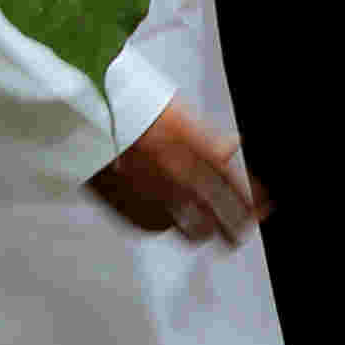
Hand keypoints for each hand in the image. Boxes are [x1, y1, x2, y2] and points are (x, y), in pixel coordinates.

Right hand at [91, 97, 265, 243]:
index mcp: (188, 142)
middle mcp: (173, 169)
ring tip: (216, 238)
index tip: (266, 208)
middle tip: (243, 233)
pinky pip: (157, 226)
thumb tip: (234, 146)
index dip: (252, 197)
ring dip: (208, 234)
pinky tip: (174, 224)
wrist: (79, 111)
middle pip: (218, 211)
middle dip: (236, 226)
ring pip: (191, 227)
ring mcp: (150, 191)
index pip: (231, 179)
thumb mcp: (174, 110)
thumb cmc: (128, 105)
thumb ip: (206, 135)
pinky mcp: (127, 205)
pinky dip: (167, 226)